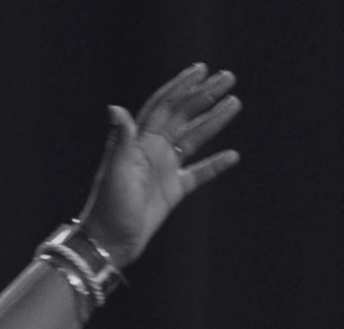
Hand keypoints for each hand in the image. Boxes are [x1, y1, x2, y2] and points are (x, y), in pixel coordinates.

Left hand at [78, 64, 241, 266]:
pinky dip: (215, 164)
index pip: (164, 106)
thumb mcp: (115, 172)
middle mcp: (152, 151)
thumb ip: (122, 140)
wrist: (109, 243)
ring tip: (235, 103)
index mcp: (139, 143)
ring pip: (194, 139)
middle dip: (205, 96)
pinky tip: (232, 155)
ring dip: (214, 121)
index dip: (182, 87)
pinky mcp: (172, 191)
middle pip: (183, 116)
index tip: (201, 70)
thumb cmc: (108, 207)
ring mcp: (163, 170)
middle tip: (228, 78)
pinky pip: (198, 173)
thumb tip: (116, 108)